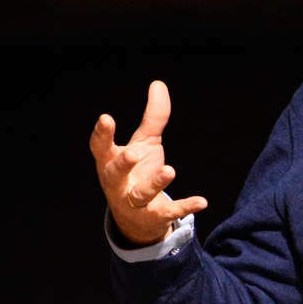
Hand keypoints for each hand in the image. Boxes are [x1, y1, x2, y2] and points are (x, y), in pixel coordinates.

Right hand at [89, 81, 208, 245]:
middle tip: (131, 154)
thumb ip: (152, 118)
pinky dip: (185, 207)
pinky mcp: (153, 217)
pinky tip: (202, 201)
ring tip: (170, 170)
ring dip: (154, 183)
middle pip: (115, 174)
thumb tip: (158, 84)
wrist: (137, 219)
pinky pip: (168, 212)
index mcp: (109, 162)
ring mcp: (133, 202)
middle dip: (122, 164)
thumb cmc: (136, 173)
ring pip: (141, 194)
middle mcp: (117, 183)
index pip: (100, 148)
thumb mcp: (145, 143)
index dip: (102, 134)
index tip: (106, 118)